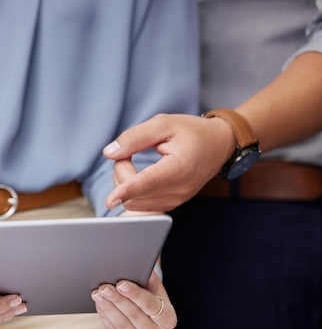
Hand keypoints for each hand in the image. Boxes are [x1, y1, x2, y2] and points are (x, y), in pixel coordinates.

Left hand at [91, 270, 175, 328]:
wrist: (142, 309)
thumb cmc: (148, 292)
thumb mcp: (152, 283)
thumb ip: (146, 275)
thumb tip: (134, 265)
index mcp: (168, 319)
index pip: (151, 306)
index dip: (135, 294)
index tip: (121, 283)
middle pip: (134, 316)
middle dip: (117, 300)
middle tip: (104, 287)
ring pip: (121, 324)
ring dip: (107, 307)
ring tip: (97, 293)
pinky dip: (104, 315)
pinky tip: (99, 302)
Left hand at [102, 114, 234, 211]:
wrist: (219, 145)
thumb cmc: (192, 132)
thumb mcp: (164, 124)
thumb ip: (135, 137)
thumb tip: (110, 153)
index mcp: (180, 168)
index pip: (148, 182)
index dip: (126, 190)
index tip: (110, 200)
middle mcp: (179, 189)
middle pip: (134, 193)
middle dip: (121, 172)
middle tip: (127, 151)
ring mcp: (176, 200)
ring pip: (134, 202)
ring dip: (123, 182)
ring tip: (133, 161)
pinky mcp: (171, 204)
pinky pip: (140, 205)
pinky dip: (131, 191)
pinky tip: (136, 175)